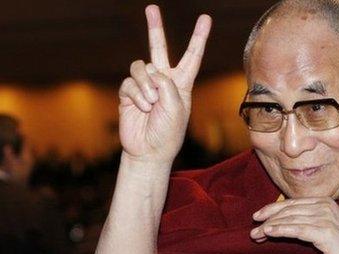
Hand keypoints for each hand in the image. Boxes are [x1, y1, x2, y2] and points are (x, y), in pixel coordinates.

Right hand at [118, 5, 211, 163]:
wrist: (148, 150)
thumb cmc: (168, 132)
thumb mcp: (177, 107)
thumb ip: (167, 84)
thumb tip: (151, 72)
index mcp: (182, 83)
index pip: (192, 56)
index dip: (198, 38)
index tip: (205, 18)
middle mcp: (164, 80)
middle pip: (159, 48)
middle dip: (155, 28)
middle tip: (151, 8)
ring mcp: (145, 85)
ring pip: (141, 67)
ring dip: (146, 86)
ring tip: (150, 104)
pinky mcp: (129, 92)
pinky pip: (129, 82)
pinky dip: (136, 94)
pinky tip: (141, 107)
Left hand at [250, 198, 338, 253]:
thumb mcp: (326, 228)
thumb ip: (309, 221)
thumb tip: (284, 222)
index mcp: (325, 202)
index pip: (293, 203)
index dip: (273, 208)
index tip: (258, 216)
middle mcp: (325, 206)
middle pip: (289, 209)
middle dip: (268, 217)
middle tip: (253, 226)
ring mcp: (325, 218)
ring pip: (290, 218)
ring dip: (270, 226)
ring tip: (256, 234)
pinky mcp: (325, 232)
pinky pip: (297, 229)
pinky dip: (281, 230)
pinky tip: (269, 232)